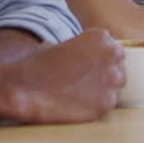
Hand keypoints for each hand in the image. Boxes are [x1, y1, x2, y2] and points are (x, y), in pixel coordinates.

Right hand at [0, 28, 125, 123]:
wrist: (25, 88)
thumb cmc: (36, 65)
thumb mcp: (56, 44)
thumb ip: (75, 48)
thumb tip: (74, 55)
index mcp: (101, 37)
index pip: (111, 47)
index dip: (98, 58)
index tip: (86, 66)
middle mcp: (112, 55)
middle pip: (118, 65)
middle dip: (104, 72)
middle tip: (84, 81)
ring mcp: (112, 81)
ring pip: (116, 85)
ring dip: (103, 89)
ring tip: (80, 93)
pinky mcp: (107, 104)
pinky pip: (108, 103)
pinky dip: (96, 105)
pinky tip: (78, 104)